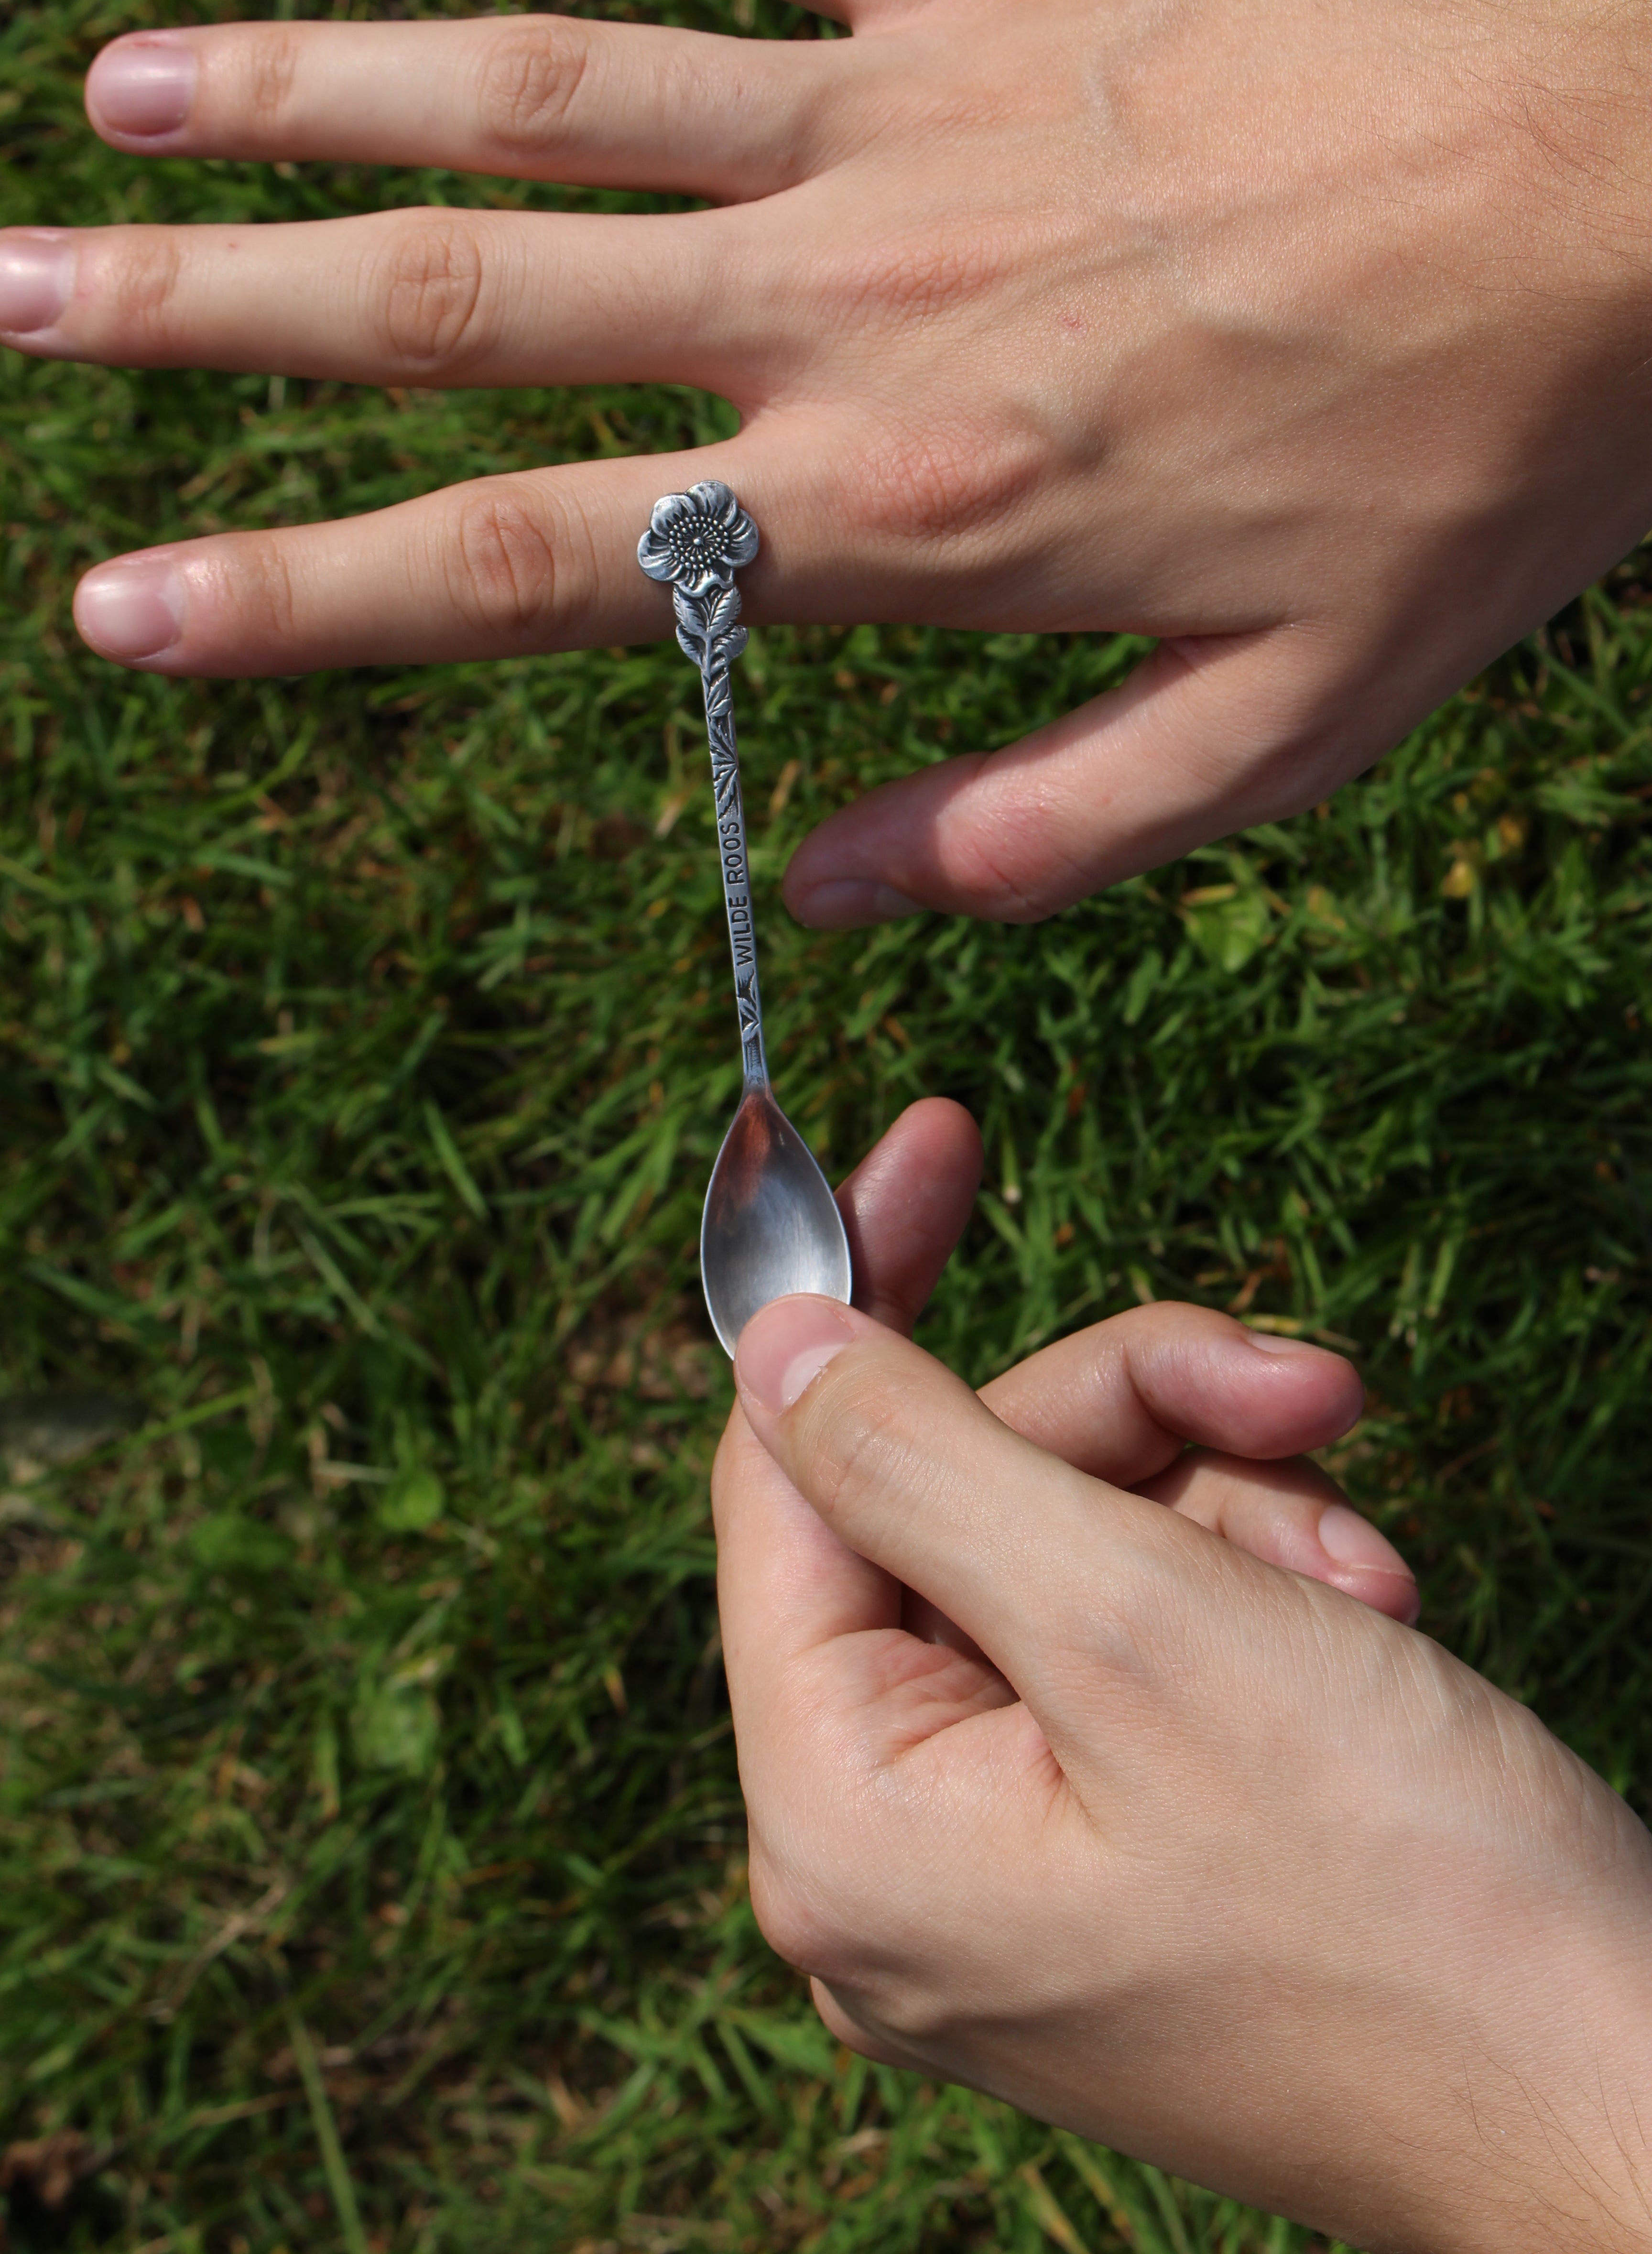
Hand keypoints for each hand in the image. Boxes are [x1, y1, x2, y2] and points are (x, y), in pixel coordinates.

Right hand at [8, 0, 1650, 920]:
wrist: (1645, 168)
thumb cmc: (1473, 461)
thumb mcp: (1290, 732)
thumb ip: (1046, 825)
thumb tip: (840, 889)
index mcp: (904, 509)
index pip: (529, 561)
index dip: (301, 594)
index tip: (120, 600)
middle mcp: (845, 299)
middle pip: (456, 300)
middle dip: (203, 305)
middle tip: (8, 291)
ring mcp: (899, 107)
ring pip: (538, 92)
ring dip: (309, 85)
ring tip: (120, 88)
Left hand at [716, 1125, 1651, 2250]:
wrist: (1620, 2102)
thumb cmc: (1408, 1893)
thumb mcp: (1140, 1620)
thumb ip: (923, 1459)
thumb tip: (772, 1341)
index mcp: (839, 1816)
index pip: (788, 1476)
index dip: (865, 1289)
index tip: (937, 1133)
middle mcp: (887, 1853)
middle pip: (956, 1502)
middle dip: (1139, 1424)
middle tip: (1309, 1390)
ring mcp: (1001, 1861)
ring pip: (1066, 1552)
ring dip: (1228, 1514)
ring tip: (1368, 1581)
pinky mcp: (1110, 1851)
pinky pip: (1131, 1643)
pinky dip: (1253, 1595)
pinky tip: (1366, 1620)